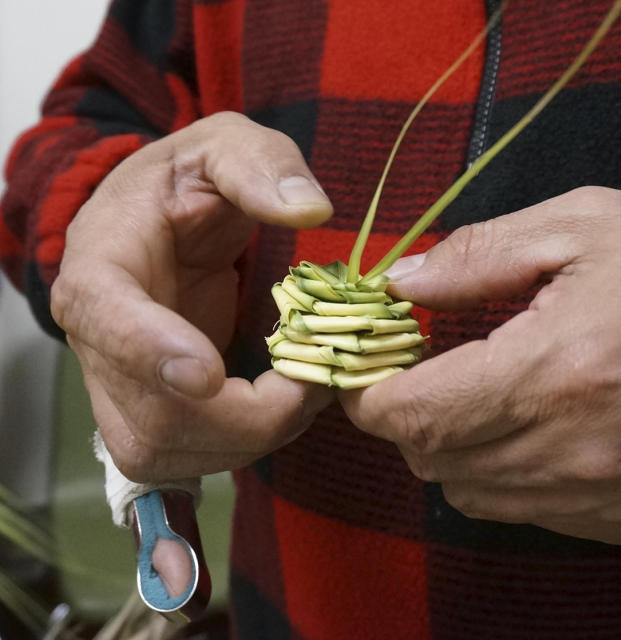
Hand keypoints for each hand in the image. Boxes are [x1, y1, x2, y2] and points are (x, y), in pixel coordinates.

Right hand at [52, 112, 334, 481]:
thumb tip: (309, 210)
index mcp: (101, 268)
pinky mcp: (146, 416)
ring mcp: (117, 387)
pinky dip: (247, 446)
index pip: (105, 320)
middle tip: (316, 381)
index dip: (152, 353)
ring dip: (253, 438)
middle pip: (152, 416)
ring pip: (168, 452)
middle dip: (247, 415)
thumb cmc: (188, 182)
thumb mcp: (223, 145)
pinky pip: (186, 461)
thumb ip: (259, 165)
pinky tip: (285, 408)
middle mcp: (96, 341)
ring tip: (308, 390)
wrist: (159, 223)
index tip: (207, 374)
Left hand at [340, 186, 620, 546]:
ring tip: (492, 395)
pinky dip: (517, 476)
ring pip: (477, 497)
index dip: (372, 395)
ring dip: (461, 449)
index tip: (373, 367)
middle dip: (414, 419)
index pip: (417, 415)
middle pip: (436, 463)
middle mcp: (579, 451)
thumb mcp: (588, 224)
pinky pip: (536, 515)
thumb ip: (482, 254)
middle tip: (433, 370)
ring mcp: (610, 499)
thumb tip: (401, 283)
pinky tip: (551, 427)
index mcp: (559, 368)